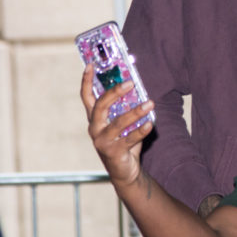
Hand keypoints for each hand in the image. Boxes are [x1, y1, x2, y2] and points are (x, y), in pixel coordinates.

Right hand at [81, 65, 153, 187]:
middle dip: (114, 93)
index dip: (86, 81)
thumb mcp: (122, 123)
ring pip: (118, 123)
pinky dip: (141, 130)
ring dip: (135, 112)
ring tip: (150, 103)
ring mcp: (102, 141)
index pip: (86, 97)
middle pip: (100, 106)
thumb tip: (137, 86)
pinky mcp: (113, 152)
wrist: (125, 171)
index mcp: (95, 118)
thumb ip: (125, 107)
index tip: (90, 65)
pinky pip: (129, 139)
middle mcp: (95, 128)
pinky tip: (151, 124)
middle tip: (130, 83)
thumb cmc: (124, 141)